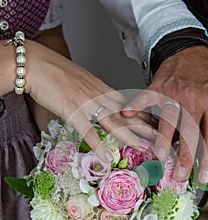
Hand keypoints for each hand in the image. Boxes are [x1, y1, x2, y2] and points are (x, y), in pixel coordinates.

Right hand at [25, 40, 153, 161]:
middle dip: (145, 126)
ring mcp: (87, 104)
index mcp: (101, 88)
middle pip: (126, 114)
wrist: (35, 63)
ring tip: (144, 148)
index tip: (155, 122)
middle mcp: (99, 95)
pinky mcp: (72, 111)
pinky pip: (88, 131)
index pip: (127, 104)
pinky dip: (98, 145)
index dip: (142, 114)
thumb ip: (92, 92)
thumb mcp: (80, 80)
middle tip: (160, 137)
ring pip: (114, 123)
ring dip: (130, 136)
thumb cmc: (54, 71)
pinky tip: (107, 156)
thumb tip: (98, 103)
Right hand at [122, 46, 207, 182]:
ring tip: (161, 157)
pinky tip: (127, 115)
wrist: (191, 52)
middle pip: (190, 131)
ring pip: (169, 119)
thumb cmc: (207, 80)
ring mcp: (174, 93)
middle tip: (181, 175)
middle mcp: (194, 99)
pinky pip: (145, 98)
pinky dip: (135, 106)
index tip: (205, 176)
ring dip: (163, 139)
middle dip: (186, 155)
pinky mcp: (158, 87)